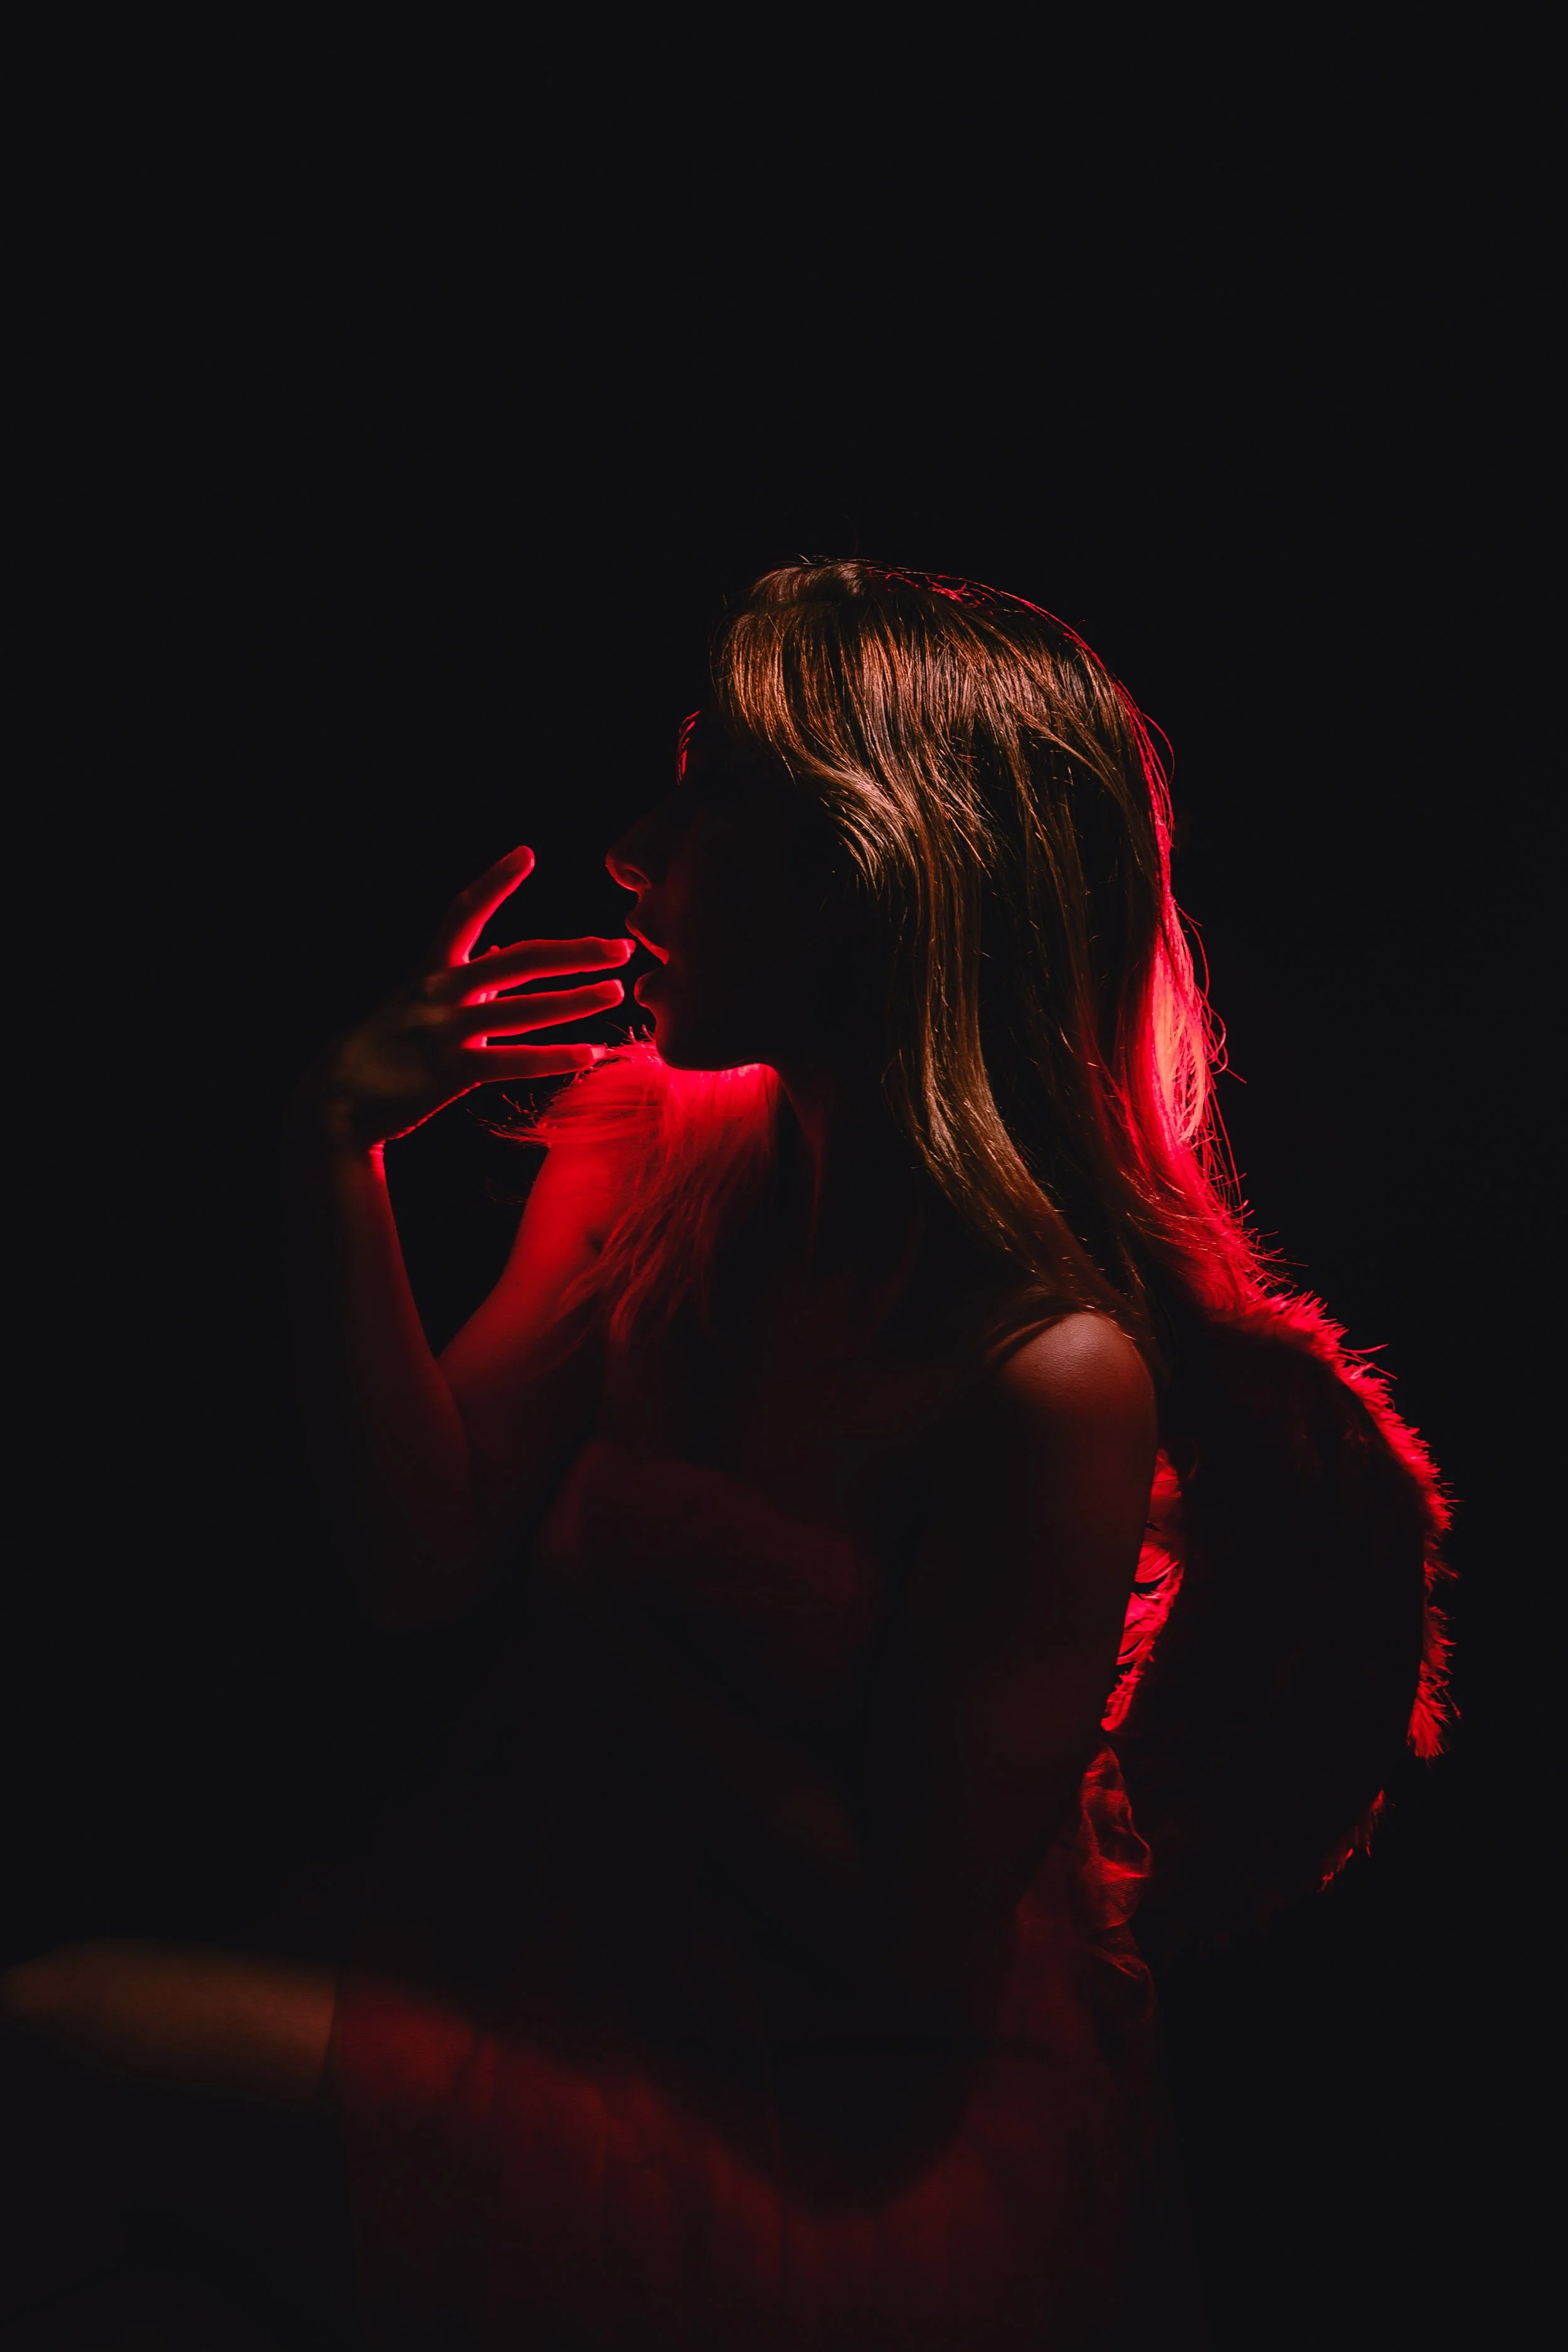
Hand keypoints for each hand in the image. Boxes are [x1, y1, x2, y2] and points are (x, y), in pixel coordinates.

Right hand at [291, 845, 632, 1149]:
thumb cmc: (387, 1048)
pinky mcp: (449, 1072)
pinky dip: (554, 1057)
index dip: (494, 881)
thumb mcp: (418, 1000)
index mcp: (431, 969)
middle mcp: (439, 991)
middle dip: (573, 951)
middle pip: (517, 958)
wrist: (339, 1100)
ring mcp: (444, 1030)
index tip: (527, 854)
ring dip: (575, 1000)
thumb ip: (464, 975)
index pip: (464, 912)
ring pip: (522, 1009)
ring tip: (616, 990)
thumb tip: (498, 948)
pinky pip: (511, 1061)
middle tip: (621, 946)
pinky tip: (591, 1053)